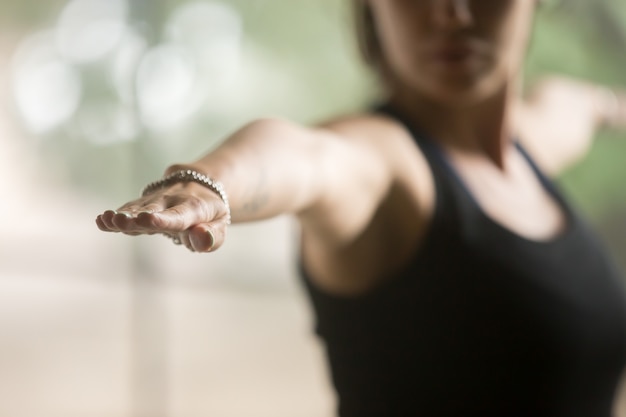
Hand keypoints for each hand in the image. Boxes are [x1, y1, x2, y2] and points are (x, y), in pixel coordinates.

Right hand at [95, 181, 228, 251]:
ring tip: (106, 219)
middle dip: (137, 216)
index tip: (148, 220)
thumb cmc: (210, 214)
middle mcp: (171, 200)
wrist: (200, 187)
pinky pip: (129, 209)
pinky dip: (116, 216)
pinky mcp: (142, 203)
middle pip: (152, 209)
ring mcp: (155, 200)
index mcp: (194, 207)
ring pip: (137, 208)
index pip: (178, 215)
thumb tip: (201, 239)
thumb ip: (213, 236)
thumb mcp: (220, 226)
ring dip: (122, 215)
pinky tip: (101, 220)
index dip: (163, 219)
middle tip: (121, 220)